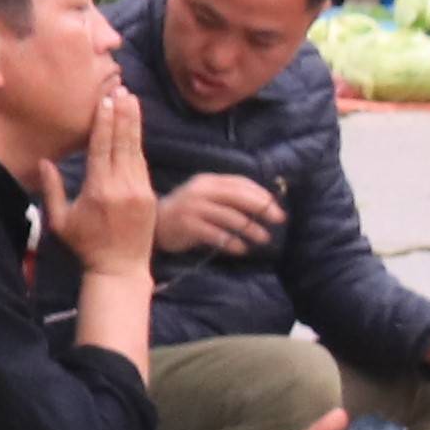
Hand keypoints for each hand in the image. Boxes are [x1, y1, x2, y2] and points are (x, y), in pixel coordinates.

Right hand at [40, 93, 157, 281]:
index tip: (105, 100)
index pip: (102, 147)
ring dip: (134, 123)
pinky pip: (142, 163)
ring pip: (136, 149)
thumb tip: (45, 161)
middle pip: (123, 142)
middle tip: (122, 90)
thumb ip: (52, 190)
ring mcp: (139, 190)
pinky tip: (135, 128)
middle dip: (123, 114)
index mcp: (98, 190)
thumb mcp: (60, 221)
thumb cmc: (85, 246)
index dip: (105, 121)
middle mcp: (121, 186)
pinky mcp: (150, 195)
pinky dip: (138, 143)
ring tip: (132, 100)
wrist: (119, 267)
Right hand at [146, 171, 281, 256]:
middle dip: (261, 208)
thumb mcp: (205, 197)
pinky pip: (215, 234)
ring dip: (250, 228)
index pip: (240, 183)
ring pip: (229, 217)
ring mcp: (192, 208)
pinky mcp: (186, 225)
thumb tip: (263, 204)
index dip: (261, 194)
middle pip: (238, 197)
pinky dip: (230, 242)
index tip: (276, 206)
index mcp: (208, 181)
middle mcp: (201, 191)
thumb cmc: (185, 212)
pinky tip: (241, 249)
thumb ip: (227, 197)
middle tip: (278, 219)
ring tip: (263, 238)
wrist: (152, 225)